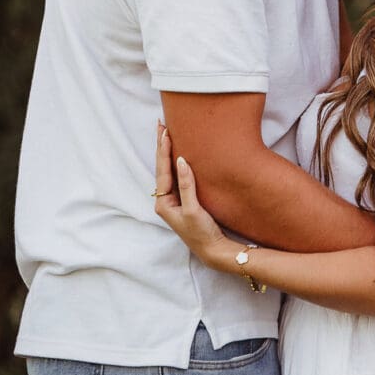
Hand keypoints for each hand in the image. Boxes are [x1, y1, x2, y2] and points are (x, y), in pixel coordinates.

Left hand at [152, 123, 231, 267]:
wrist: (213, 250)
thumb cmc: (202, 233)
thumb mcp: (194, 210)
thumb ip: (187, 185)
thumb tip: (181, 161)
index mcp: (163, 203)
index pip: (162, 170)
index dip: (164, 150)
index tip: (166, 132)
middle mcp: (166, 200)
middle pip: (162, 167)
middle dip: (162, 146)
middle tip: (161, 125)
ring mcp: (175, 200)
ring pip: (169, 170)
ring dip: (168, 152)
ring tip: (166, 133)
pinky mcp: (185, 200)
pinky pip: (178, 176)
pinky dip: (177, 162)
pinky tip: (179, 153)